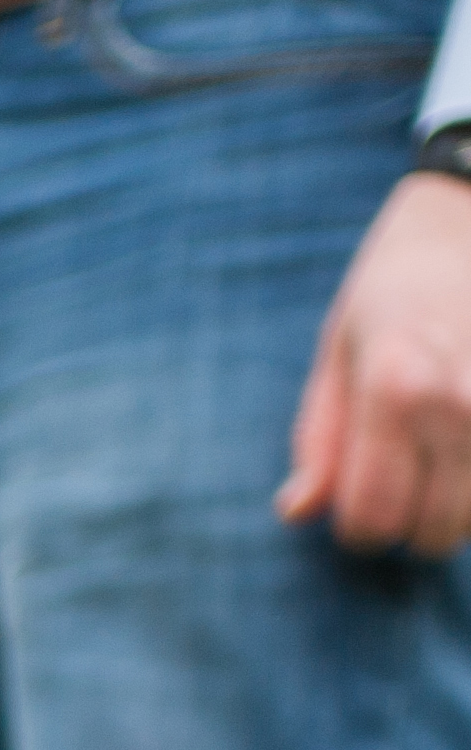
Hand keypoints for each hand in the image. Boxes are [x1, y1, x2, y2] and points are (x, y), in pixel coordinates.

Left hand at [278, 174, 470, 557]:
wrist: (469, 218)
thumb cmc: (395, 287)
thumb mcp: (337, 352)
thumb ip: (317, 440)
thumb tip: (296, 512)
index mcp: (396, 388)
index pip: (371, 519)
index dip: (358, 529)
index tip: (359, 506)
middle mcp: (460, 402)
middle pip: (433, 532)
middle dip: (410, 524)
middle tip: (405, 483)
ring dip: (455, 511)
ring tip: (439, 463)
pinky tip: (462, 448)